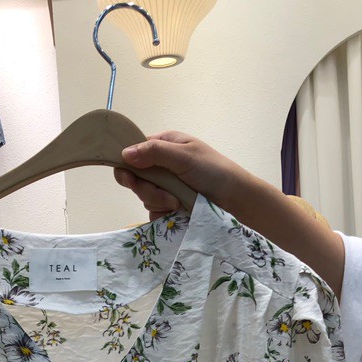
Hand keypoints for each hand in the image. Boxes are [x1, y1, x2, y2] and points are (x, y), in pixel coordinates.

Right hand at [114, 129, 345, 297]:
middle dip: (148, 190)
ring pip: (145, 198)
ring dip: (160, 203)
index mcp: (165, 145)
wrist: (237, 201)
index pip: (133, 153)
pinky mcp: (171, 208)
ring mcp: (166, 187)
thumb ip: (155, 153)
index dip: (128, 165)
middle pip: (136, 178)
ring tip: (180, 204)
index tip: (128, 177)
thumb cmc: (215, 172)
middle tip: (167, 195)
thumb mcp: (184, 157)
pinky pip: (154, 214)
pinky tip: (178, 214)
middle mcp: (163, 165)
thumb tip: (124, 153)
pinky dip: (164, 216)